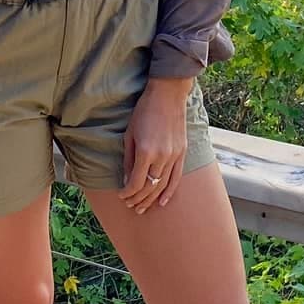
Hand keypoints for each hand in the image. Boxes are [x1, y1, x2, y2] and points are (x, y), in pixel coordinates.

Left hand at [122, 77, 193, 212]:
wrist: (167, 95)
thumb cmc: (144, 112)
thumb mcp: (129, 134)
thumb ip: (128, 160)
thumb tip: (126, 180)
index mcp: (145, 151)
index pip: (136, 183)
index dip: (127, 193)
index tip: (121, 196)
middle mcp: (162, 156)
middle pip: (149, 187)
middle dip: (138, 199)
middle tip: (130, 207)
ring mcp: (174, 155)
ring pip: (162, 185)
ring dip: (151, 199)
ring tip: (143, 208)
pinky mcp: (182, 153)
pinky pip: (176, 177)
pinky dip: (169, 191)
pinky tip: (163, 202)